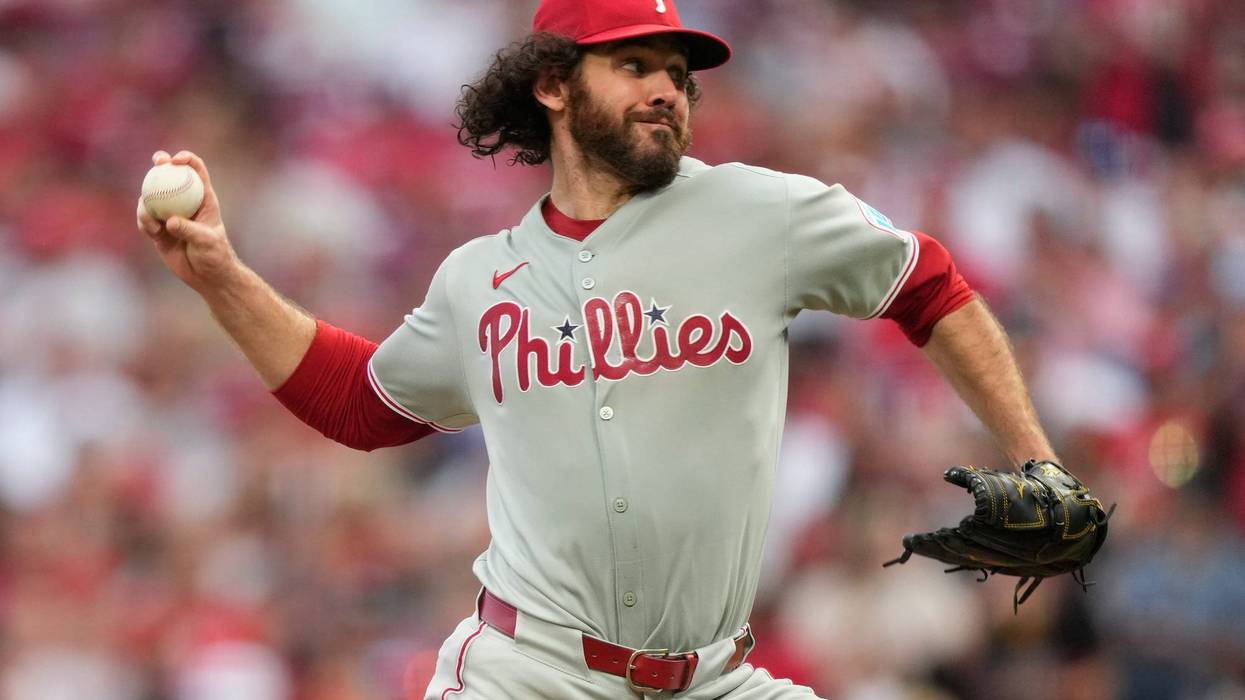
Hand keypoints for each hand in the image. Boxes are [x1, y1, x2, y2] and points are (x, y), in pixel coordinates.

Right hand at [136, 150, 240, 292]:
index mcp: (203, 199)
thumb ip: (189, 230)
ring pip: (152, 197)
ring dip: (147, 202)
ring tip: (153, 222)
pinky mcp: (159, 230)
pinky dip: (144, 221)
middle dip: (161, 163)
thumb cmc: (215, 256)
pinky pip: (145, 219)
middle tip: (157, 163)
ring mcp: (170, 215)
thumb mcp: (207, 242)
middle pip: (170, 176)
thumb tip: (169, 221)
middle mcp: (185, 203)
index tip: (176, 160)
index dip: (186, 159)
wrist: (208, 277)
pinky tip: (151, 231)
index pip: (196, 172)